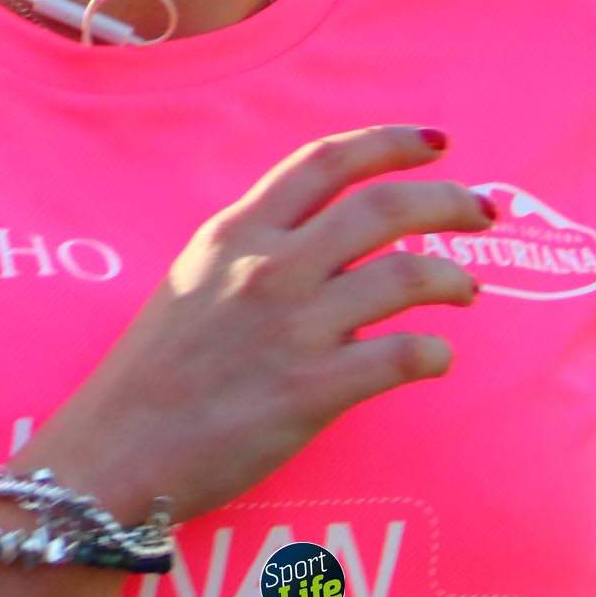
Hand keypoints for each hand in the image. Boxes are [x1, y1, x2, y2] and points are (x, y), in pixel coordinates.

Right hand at [20, 125, 486, 523]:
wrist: (113, 454)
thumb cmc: (147, 378)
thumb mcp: (190, 284)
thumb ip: (251, 253)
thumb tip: (320, 244)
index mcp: (235, 234)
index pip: (326, 161)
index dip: (390, 142)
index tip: (435, 144)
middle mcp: (269, 268)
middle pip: (384, 207)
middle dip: (449, 202)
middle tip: (483, 212)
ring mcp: (293, 327)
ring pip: (408, 276)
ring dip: (452, 279)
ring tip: (465, 293)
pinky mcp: (312, 390)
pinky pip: (403, 356)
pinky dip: (434, 354)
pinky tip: (436, 359)